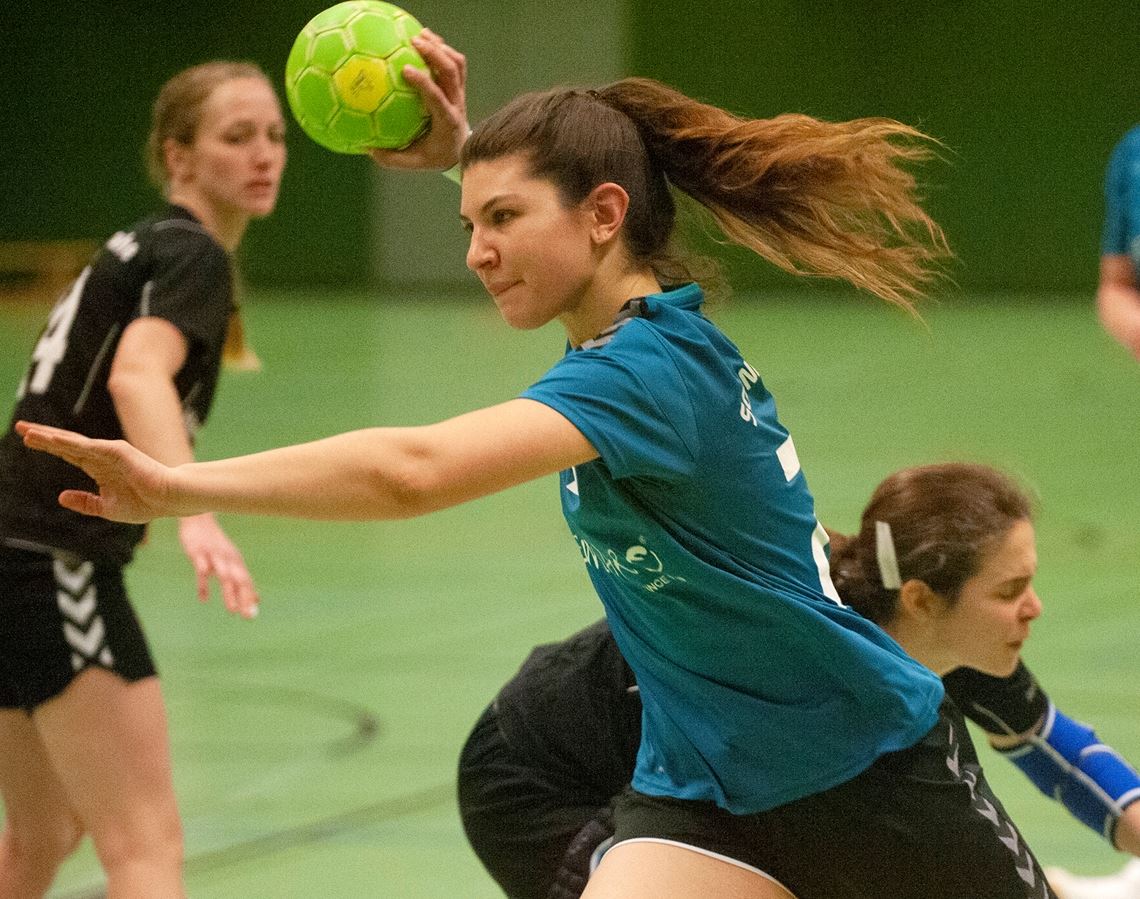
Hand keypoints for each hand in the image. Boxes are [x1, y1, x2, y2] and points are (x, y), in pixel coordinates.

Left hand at [16, 421, 173, 523]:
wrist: (168, 499)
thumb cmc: (145, 503)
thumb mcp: (106, 508)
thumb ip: (84, 502)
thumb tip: (61, 497)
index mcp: (99, 468)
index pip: (68, 454)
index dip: (48, 446)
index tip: (27, 440)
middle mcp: (101, 456)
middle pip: (65, 443)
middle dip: (42, 435)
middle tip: (20, 427)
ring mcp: (108, 452)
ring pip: (72, 443)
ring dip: (49, 437)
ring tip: (27, 432)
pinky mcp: (116, 451)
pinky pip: (86, 447)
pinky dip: (67, 443)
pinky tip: (51, 440)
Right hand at [178, 513, 259, 618]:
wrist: (198, 518)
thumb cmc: (214, 543)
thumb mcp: (230, 559)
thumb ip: (241, 578)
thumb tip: (257, 598)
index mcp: (236, 562)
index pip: (246, 582)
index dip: (249, 598)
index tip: (252, 615)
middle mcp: (228, 559)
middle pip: (240, 580)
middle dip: (244, 598)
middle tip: (248, 617)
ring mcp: (214, 556)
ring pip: (224, 576)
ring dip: (229, 593)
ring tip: (232, 610)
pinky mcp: (198, 553)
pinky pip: (202, 570)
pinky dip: (203, 584)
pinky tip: (203, 598)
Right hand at [369, 29, 468, 171]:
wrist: (459, 152)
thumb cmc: (434, 156)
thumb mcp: (414, 162)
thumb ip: (392, 158)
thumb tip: (367, 150)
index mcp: (446, 121)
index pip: (437, 97)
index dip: (423, 82)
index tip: (405, 69)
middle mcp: (456, 103)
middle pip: (451, 73)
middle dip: (434, 54)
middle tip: (413, 41)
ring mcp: (460, 93)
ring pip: (457, 64)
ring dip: (441, 47)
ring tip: (421, 33)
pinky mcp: (459, 87)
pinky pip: (456, 63)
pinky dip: (444, 49)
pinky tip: (426, 39)